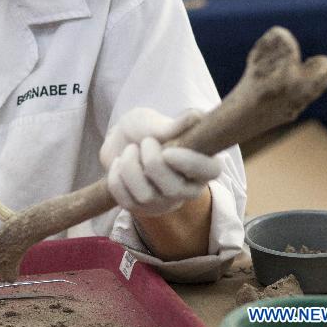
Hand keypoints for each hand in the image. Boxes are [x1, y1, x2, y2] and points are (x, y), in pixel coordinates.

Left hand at [99, 107, 220, 215]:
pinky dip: (115, 176)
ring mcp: (162, 202)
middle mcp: (186, 189)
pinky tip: (119, 164)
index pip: (211, 171)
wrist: (118, 140)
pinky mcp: (138, 209)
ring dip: (130, 166)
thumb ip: (173, 124)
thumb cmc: (144, 129)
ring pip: (146, 195)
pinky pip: (124, 199)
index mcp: (200, 164)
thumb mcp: (155, 120)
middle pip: (173, 189)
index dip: (191, 163)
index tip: (168, 151)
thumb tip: (196, 117)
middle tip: (145, 142)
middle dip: (152, 161)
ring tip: (130, 151)